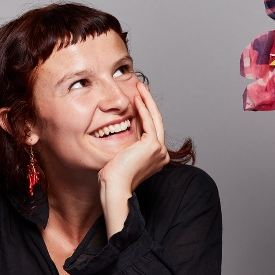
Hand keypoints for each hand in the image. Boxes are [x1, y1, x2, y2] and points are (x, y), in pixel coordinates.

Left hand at [97, 81, 168, 234]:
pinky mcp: (152, 145)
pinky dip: (143, 108)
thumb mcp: (122, 155)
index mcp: (156, 157)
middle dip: (148, 102)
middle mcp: (161, 153)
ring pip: (155, 118)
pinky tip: (137, 98)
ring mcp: (159, 150)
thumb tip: (122, 128)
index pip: (152, 128)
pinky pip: (148, 121)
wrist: (114, 187)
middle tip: (141, 87)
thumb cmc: (113, 177)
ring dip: (147, 100)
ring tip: (140, 87)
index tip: (138, 98)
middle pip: (156, 121)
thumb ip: (127, 142)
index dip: (146, 111)